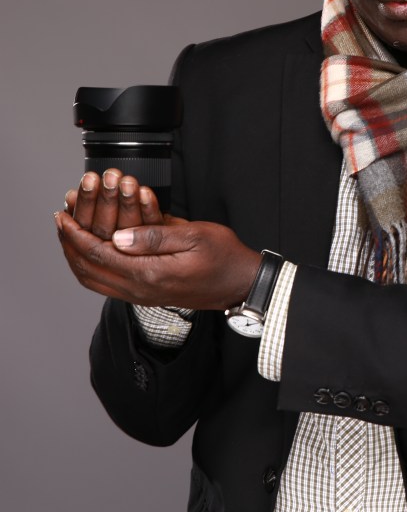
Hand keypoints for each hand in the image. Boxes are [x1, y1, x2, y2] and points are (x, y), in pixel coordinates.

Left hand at [56, 171, 260, 308]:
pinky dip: (91, 269)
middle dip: (69, 245)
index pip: (98, 253)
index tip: (62, 215)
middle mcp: (141, 290)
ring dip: (77, 258)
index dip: (75, 234)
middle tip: (60, 222)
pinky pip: (107, 286)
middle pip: (89, 270)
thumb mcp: (194, 236)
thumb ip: (155, 235)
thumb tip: (119, 235)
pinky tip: (91, 253)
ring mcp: (143, 296)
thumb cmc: (224, 257)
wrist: (241, 285)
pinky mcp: (147, 296)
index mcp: (149, 273)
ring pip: (95, 281)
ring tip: (69, 236)